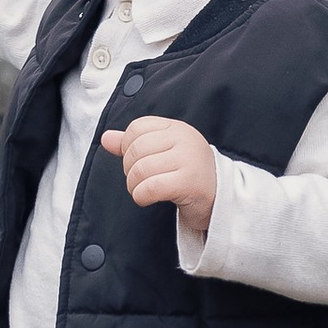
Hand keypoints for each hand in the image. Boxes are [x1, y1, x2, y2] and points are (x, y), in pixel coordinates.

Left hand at [102, 114, 218, 237]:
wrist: (221, 199)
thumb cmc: (188, 174)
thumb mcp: (162, 153)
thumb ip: (133, 144)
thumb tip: (106, 138)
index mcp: (177, 128)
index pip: (136, 128)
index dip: (128, 148)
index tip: (138, 162)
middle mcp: (184, 139)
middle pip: (135, 150)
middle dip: (130, 170)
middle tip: (140, 181)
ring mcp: (188, 159)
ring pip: (140, 170)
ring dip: (134, 186)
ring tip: (144, 190)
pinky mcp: (189, 182)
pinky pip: (150, 187)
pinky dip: (141, 196)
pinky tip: (148, 199)